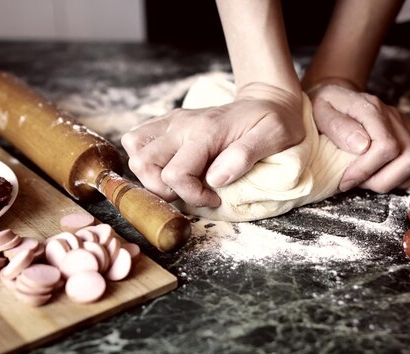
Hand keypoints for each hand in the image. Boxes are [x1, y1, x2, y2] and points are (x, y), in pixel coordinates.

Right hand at [121, 83, 304, 206]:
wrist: (266, 99)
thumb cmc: (274, 121)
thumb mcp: (275, 136)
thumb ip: (245, 155)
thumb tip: (216, 179)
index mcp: (206, 131)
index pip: (176, 174)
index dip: (191, 196)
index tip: (213, 198)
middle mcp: (182, 124)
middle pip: (143, 163)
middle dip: (162, 189)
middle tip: (189, 191)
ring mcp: (172, 121)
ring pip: (134, 150)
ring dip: (149, 174)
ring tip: (178, 181)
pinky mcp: (169, 122)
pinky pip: (137, 139)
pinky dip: (146, 159)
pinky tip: (170, 166)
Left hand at [307, 79, 409, 192]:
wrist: (335, 98)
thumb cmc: (324, 108)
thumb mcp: (319, 111)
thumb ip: (337, 126)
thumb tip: (362, 146)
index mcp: (371, 108)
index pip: (386, 146)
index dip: (366, 170)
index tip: (345, 181)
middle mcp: (394, 115)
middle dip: (381, 180)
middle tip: (356, 181)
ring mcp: (406, 124)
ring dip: (392, 180)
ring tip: (367, 178)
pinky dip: (404, 175)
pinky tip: (381, 173)